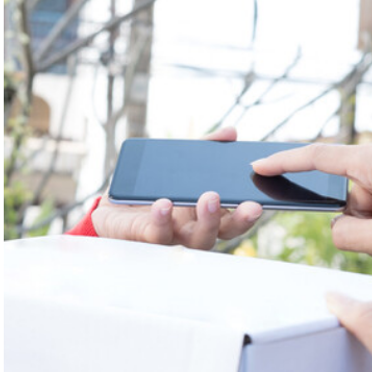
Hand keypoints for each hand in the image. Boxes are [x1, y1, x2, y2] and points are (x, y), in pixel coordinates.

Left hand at [92, 128, 263, 249]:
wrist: (111, 205)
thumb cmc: (149, 189)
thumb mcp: (176, 162)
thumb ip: (203, 149)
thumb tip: (231, 132)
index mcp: (205, 214)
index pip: (234, 217)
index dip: (248, 213)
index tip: (259, 201)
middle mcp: (193, 229)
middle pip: (223, 232)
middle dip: (238, 220)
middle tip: (248, 205)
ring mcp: (172, 236)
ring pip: (196, 238)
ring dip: (206, 220)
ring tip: (209, 197)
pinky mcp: (146, 236)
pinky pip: (158, 232)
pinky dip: (163, 218)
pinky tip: (164, 203)